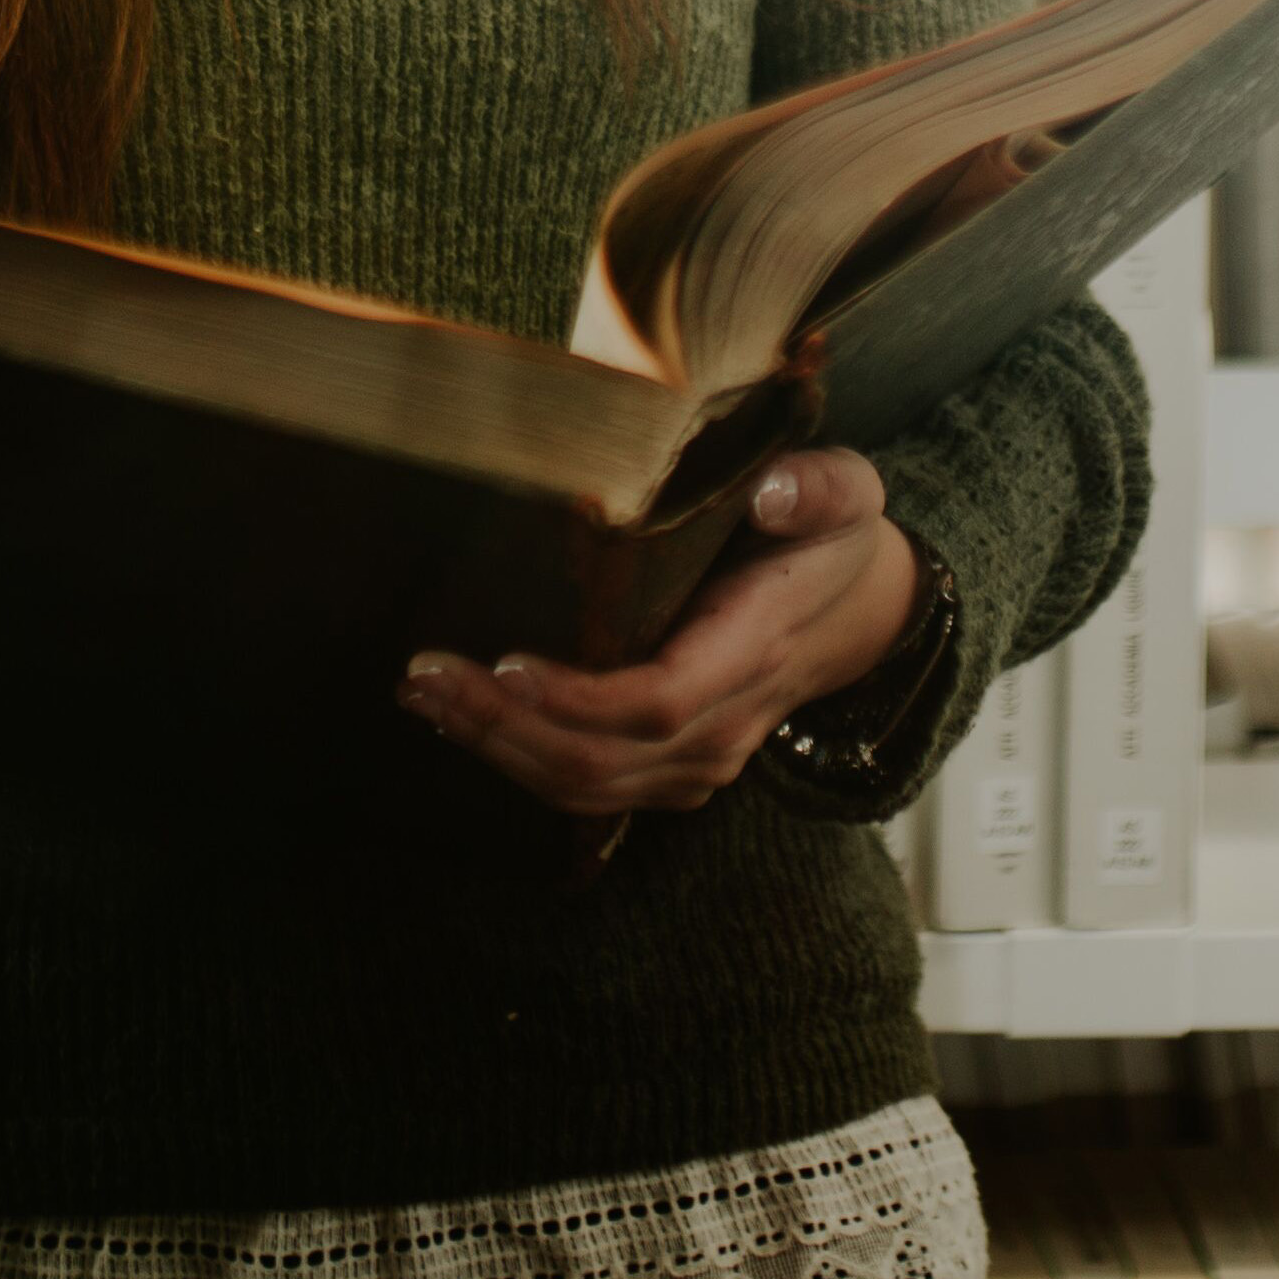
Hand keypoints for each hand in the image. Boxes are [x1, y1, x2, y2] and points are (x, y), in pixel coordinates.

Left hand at [397, 448, 922, 813]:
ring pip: (586, 785)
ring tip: (421, 695)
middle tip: (423, 674)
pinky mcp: (670, 768)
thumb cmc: (831, 542)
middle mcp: (724, 723)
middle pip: (603, 757)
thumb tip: (771, 492)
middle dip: (504, 724)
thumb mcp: (847, 496)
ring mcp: (698, 758)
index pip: (660, 701)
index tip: (505, 664)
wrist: (858, 613)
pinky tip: (457, 720)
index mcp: (755, 651)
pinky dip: (517, 762)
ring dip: (496, 747)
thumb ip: (819, 489)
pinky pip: (588, 789)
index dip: (580, 698)